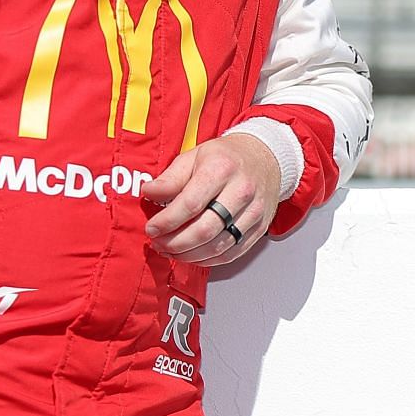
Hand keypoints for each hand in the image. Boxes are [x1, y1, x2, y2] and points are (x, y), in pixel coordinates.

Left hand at [141, 135, 281, 267]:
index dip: (166, 221)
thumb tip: (149, 192)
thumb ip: (171, 178)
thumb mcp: (194, 156)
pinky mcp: (260, 228)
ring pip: (218, 246)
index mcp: (222, 169)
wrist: (265, 157)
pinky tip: (193, 254)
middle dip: (175, 243)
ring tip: (171, 250)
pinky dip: (208, 260)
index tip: (152, 228)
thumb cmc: (227, 157)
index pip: (190, 204)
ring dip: (188, 255)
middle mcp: (241, 191)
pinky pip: (231, 253)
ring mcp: (254, 212)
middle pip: (204, 230)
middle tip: (158, 243)